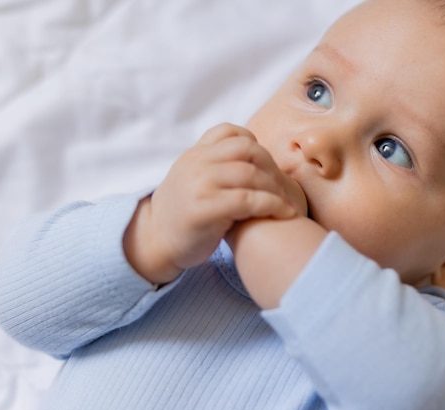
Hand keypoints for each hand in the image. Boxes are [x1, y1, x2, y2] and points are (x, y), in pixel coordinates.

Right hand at [123, 123, 300, 284]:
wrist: (155, 242)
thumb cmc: (185, 214)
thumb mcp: (194, 179)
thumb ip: (215, 164)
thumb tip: (252, 153)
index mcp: (195, 154)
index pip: (230, 132)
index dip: (255, 144)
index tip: (265, 167)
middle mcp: (195, 164)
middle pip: (247, 150)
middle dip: (272, 167)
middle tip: (285, 187)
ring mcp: (198, 185)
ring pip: (250, 174)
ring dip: (277, 188)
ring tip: (288, 203)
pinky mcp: (204, 210)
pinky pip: (247, 200)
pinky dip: (272, 205)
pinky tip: (283, 213)